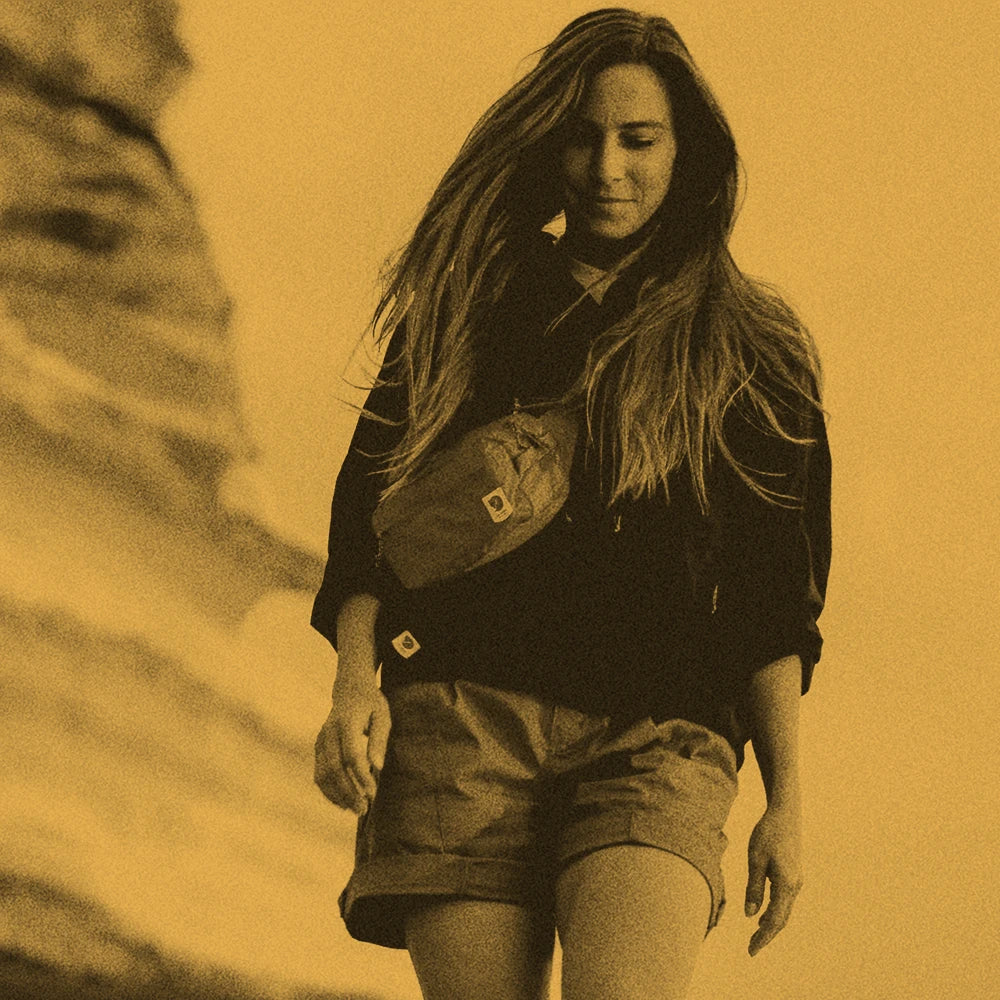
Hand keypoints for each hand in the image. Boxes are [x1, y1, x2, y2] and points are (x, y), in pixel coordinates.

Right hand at [314, 670, 390, 815]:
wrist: (349, 689)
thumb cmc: (371, 704)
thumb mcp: (383, 716)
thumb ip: (379, 740)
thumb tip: (378, 766)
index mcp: (347, 722)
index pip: (352, 754)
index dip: (361, 776)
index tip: (373, 793)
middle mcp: (329, 732)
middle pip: (334, 768)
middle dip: (348, 792)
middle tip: (364, 809)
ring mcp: (320, 741)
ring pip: (323, 774)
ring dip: (338, 795)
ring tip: (356, 810)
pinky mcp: (318, 748)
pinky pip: (319, 774)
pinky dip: (329, 791)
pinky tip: (344, 802)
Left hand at [744, 801, 803, 955]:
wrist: (785, 813)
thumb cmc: (767, 833)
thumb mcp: (755, 859)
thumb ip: (754, 887)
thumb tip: (750, 915)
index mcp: (786, 884)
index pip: (775, 919)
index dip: (764, 937)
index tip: (752, 950)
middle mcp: (795, 886)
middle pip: (782, 919)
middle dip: (767, 935)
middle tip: (751, 949)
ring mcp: (796, 881)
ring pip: (784, 911)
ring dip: (771, 924)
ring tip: (756, 936)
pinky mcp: (793, 875)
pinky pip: (784, 900)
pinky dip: (774, 912)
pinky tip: (763, 915)